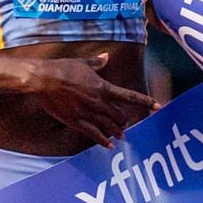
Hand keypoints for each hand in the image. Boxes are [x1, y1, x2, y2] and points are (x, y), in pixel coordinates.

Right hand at [24, 53, 159, 148]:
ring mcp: (88, 114)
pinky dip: (103, 140)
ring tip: (121, 136)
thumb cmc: (62, 68)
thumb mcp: (82, 63)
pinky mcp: (76, 122)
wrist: (44, 80)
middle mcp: (98, 103)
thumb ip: (97, 62)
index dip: (145, 102)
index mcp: (103, 87)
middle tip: (125, 123)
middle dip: (123, 120)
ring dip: (116, 131)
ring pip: (108, 126)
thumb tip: (106, 56)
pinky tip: (109, 145)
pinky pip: (93, 134)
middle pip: (119, 115)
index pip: (129, 96)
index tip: (158, 106)